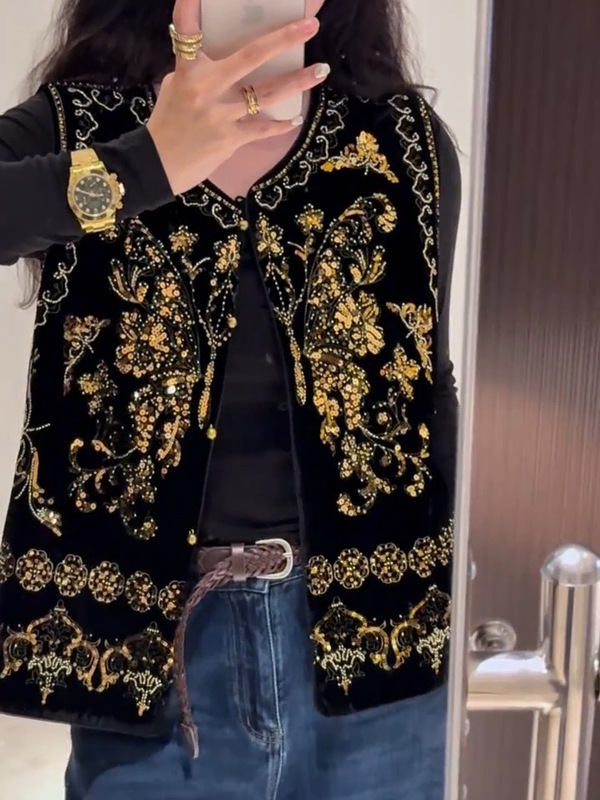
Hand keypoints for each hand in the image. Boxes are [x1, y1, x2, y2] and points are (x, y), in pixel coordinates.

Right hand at [146, 0, 325, 195]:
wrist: (157, 165)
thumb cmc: (168, 123)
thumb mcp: (175, 88)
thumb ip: (199, 72)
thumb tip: (228, 64)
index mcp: (188, 72)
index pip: (187, 34)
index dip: (188, 8)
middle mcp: (206, 88)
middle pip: (251, 56)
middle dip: (283, 39)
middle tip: (310, 27)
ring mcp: (221, 114)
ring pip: (268, 93)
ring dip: (298, 82)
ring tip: (320, 72)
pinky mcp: (230, 139)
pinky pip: (263, 128)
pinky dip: (280, 125)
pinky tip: (295, 119)